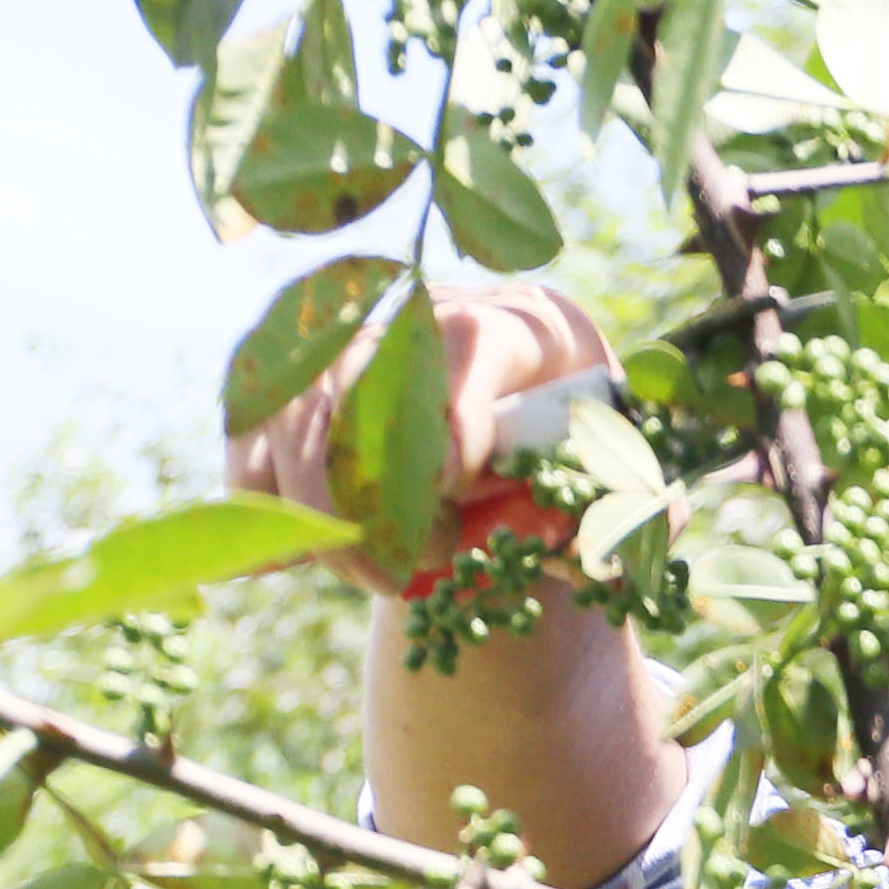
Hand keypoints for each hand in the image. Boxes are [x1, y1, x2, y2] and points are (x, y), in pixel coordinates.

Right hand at [227, 277, 609, 598]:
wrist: (529, 443)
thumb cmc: (586, 465)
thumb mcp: (631, 482)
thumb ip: (639, 508)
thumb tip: (626, 536)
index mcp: (525, 322)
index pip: (469, 343)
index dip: (454, 422)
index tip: (455, 496)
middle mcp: (424, 312)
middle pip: (363, 380)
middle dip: (379, 490)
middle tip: (408, 571)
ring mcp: (350, 345)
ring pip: (295, 415)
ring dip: (324, 514)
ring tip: (377, 577)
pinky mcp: (290, 391)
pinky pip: (249, 442)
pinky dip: (261, 508)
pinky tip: (280, 562)